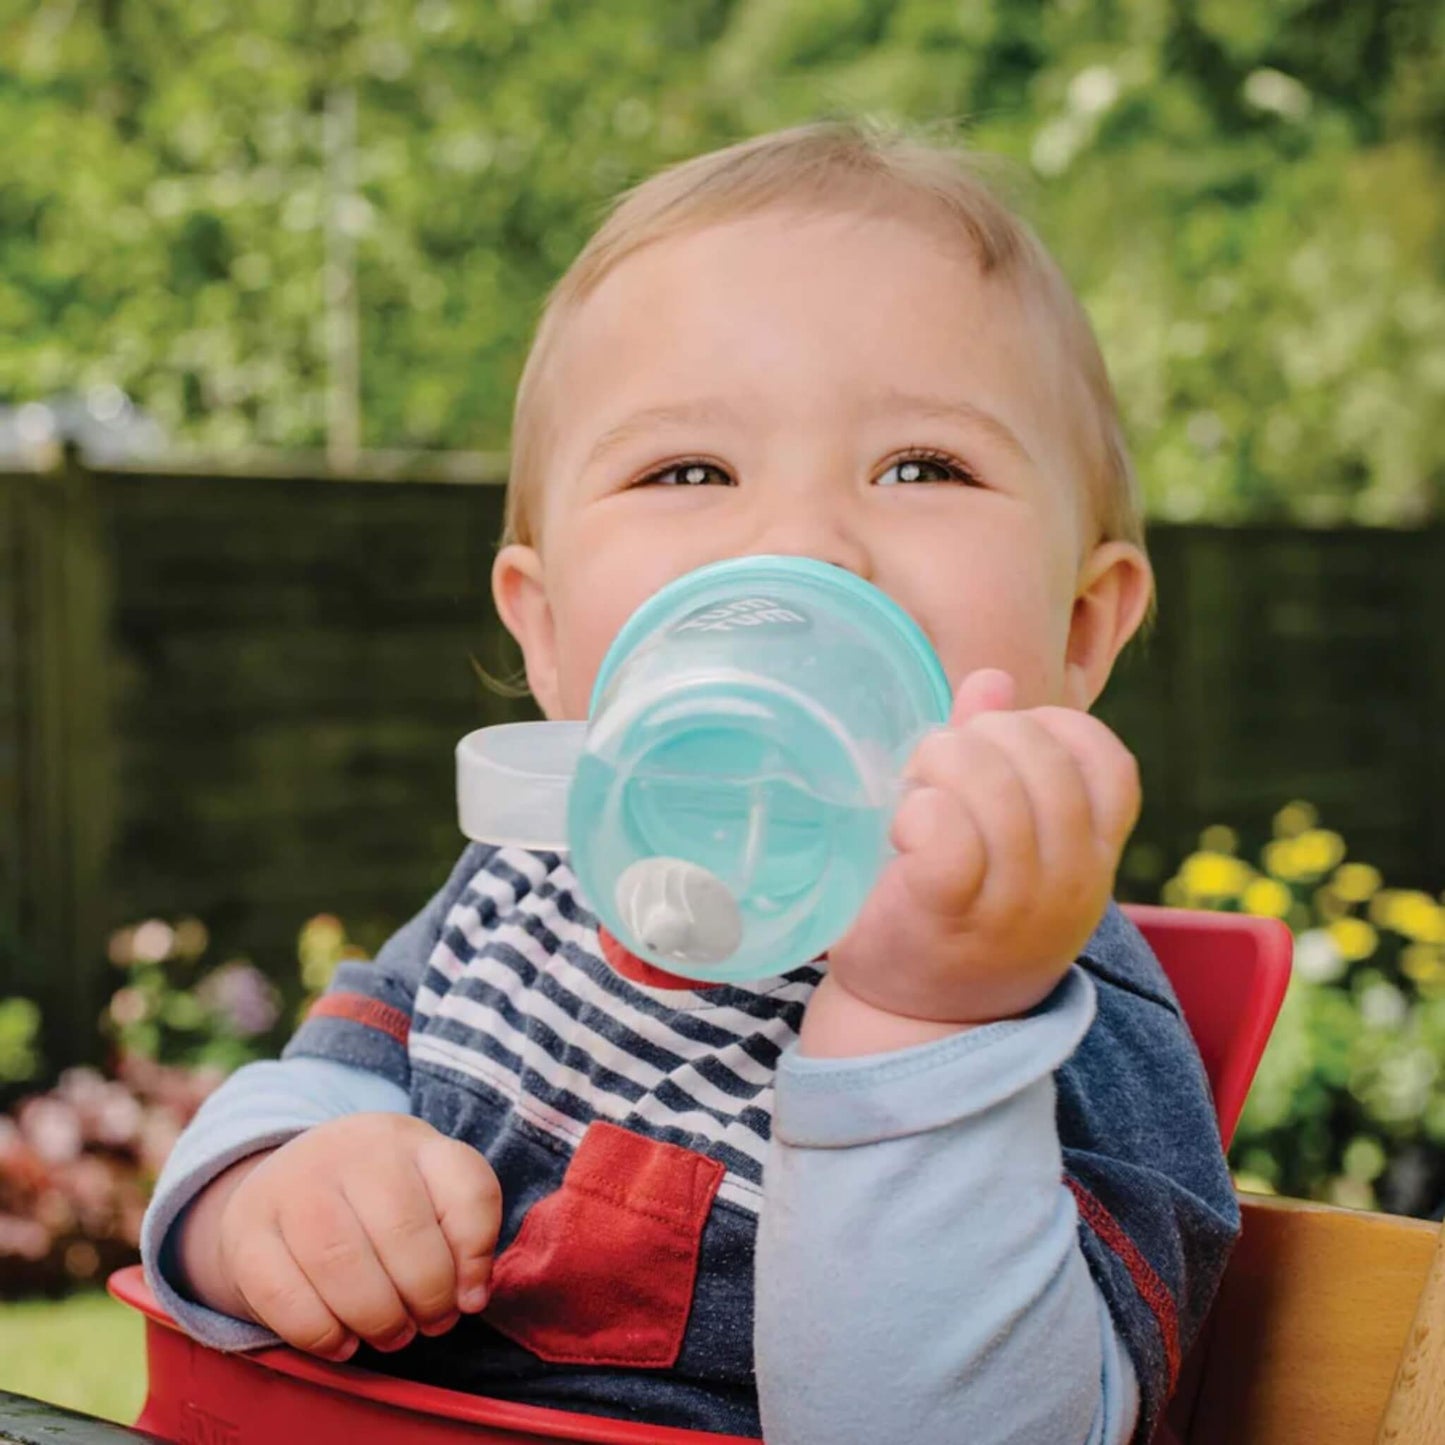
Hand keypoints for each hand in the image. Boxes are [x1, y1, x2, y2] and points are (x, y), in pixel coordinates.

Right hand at [178, 1113, 501, 1361]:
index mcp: (409, 1139)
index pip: (466, 1188)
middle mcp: (351, 1149)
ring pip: (342, 1261)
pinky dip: (321, 1333)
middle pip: (403, 1230)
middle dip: (427, 1296)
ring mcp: (293, 1183)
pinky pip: (283, 1295)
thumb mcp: (429, 1193)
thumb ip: (465, 1234)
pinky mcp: (246, 1229)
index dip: (477, 1255)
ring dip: (377, 1317)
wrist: (284, 1182)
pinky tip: (343, 1343)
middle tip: (429, 1323)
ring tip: (391, 1335)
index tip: (470, 1297)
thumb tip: (472, 1296)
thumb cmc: (375, 1200)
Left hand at [820, 668, 1139, 1035]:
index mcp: (1092, 853)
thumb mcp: (1000, 837)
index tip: (996, 750)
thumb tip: (993, 680)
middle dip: (976, 739)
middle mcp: (1070, 880)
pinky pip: (947, 832)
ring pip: (992, 787)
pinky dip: (918, 812)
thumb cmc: (958, 912)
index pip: (1108, 761)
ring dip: (936, 769)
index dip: (1048, 729)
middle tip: (932, 769)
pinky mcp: (948, 913)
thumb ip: (997, 754)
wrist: (916, 1020)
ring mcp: (1015, 903)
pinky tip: (901, 830)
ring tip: (912, 796)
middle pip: (1040, 758)